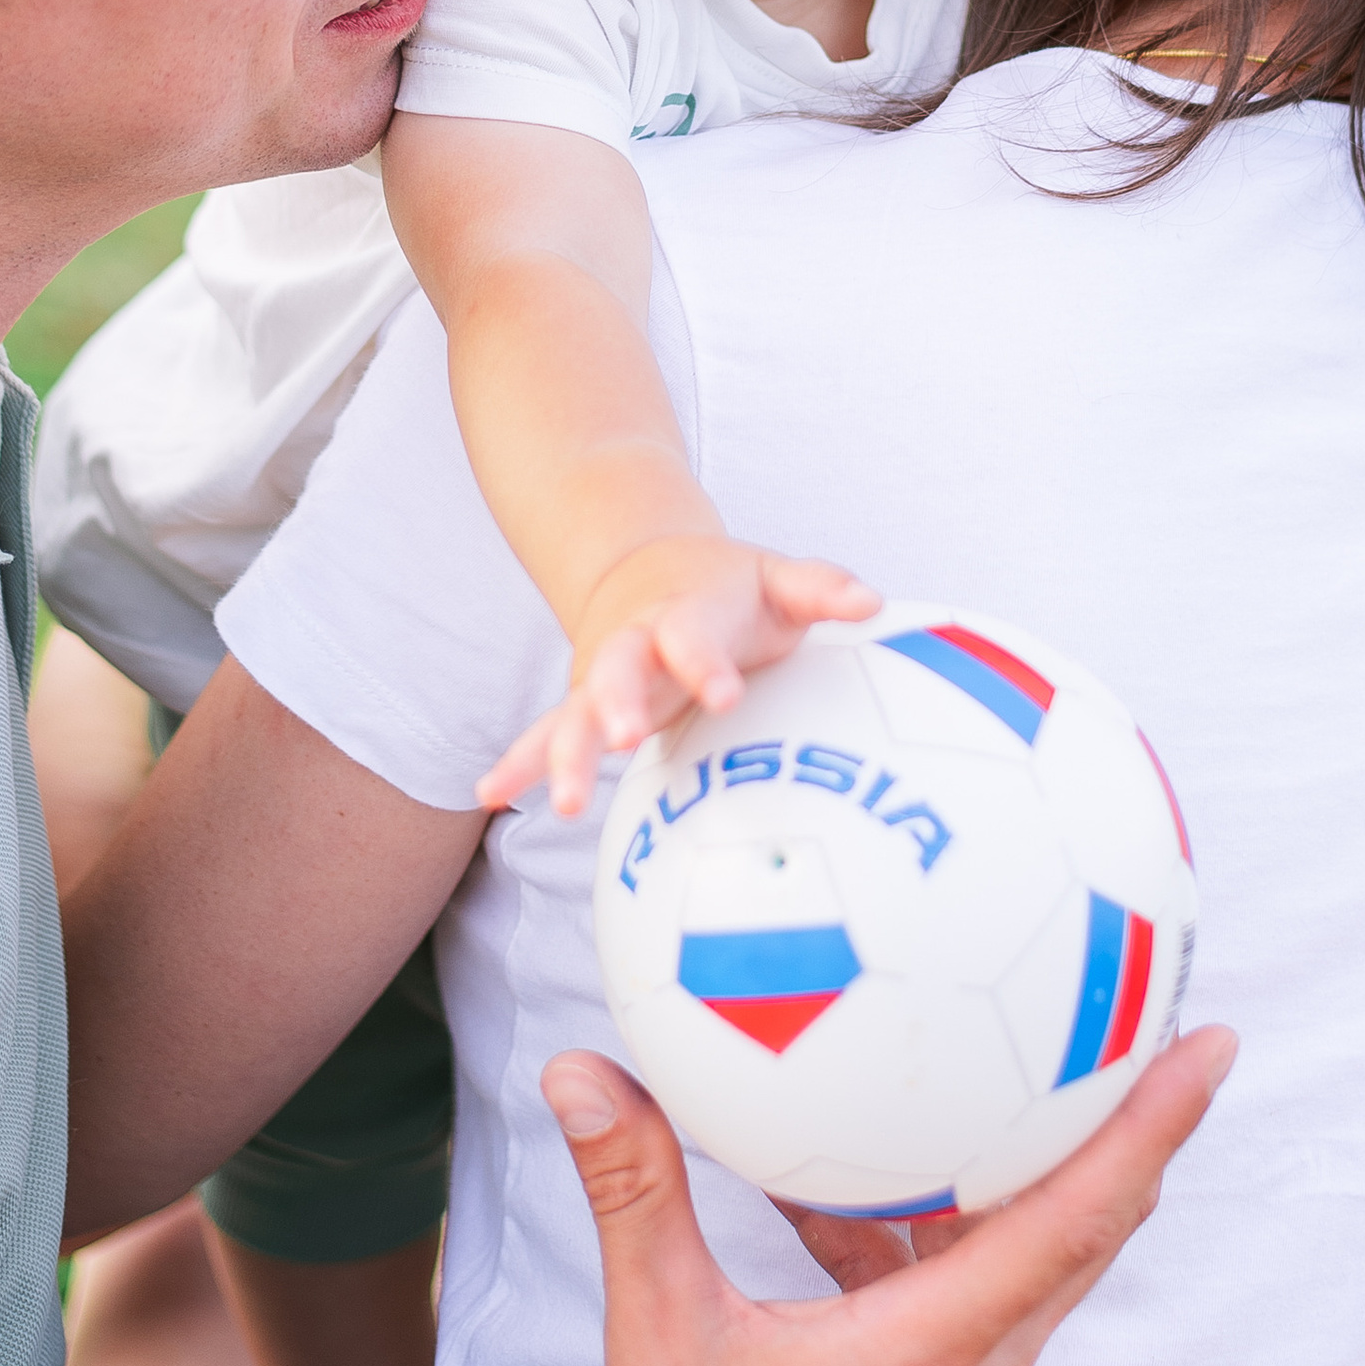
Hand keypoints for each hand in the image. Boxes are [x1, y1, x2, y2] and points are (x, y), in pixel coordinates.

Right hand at [479, 542, 877, 817]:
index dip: (707, 662)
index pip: (693, 635)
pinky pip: (543, 735)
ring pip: (576, 712)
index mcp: (685, 613)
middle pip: (618, 668)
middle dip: (618, 701)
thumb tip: (873, 600)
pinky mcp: (584, 705)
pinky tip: (492, 795)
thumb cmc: (731, 588)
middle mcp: (635, 643)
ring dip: (565, 752)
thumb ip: (820, 587)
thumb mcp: (775, 577)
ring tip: (563, 801)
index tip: (726, 694)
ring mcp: (602, 675)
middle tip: (626, 737)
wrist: (650, 564)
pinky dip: (518, 762)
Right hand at [528, 1029, 1237, 1365]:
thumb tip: (585, 1068)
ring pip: (1025, 1269)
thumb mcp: (657, 1342)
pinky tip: (845, 1197)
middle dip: (1126, 1125)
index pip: (1077, 1218)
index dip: (1153, 1124)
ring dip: (1018, 1179)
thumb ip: (633, 1195)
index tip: (1210, 1043)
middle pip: (1084, 1231)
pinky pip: (964, 1306)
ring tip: (994, 1081)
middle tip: (1140, 1020)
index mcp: (935, 1354)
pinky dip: (931, 1236)